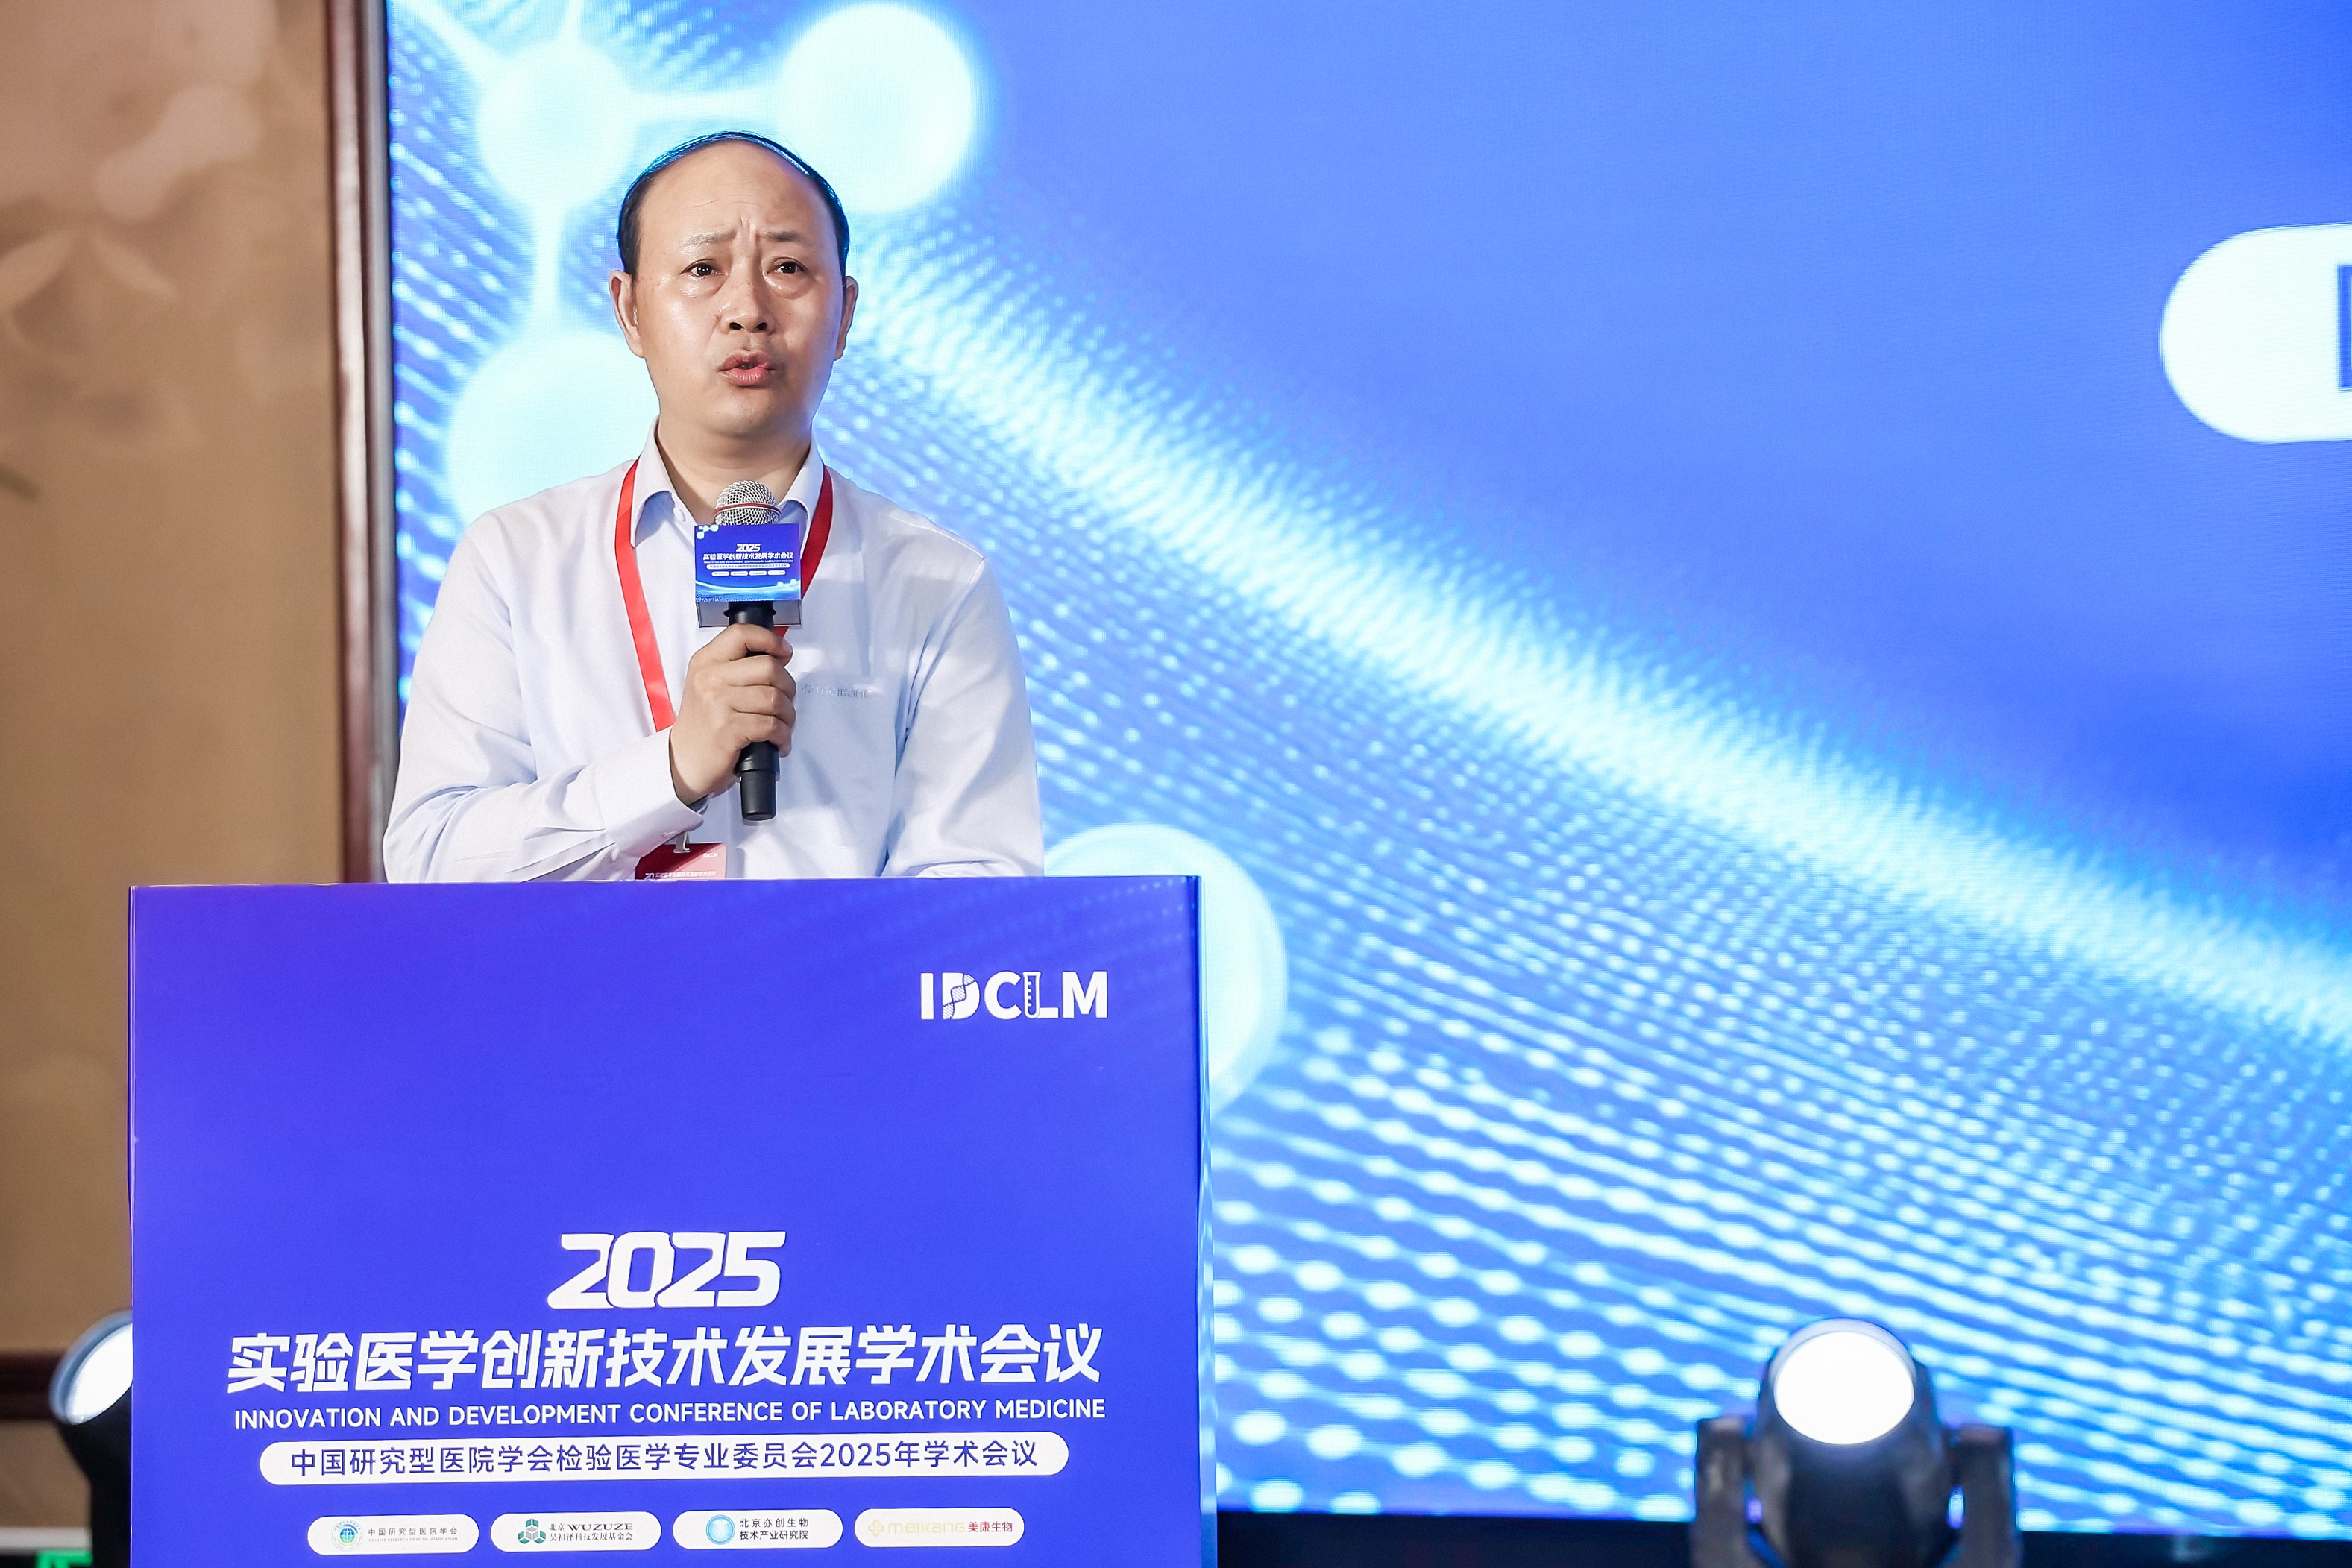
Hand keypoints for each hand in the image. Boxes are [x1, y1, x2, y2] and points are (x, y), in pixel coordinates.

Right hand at [669, 623, 794, 803]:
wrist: (684, 761)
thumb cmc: (704, 724)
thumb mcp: (711, 684)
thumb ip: (738, 667)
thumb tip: (779, 655)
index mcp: (706, 661)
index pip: (742, 634)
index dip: (771, 640)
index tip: (783, 653)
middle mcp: (710, 678)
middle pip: (769, 667)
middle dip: (788, 687)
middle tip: (785, 702)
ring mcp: (718, 703)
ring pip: (775, 698)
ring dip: (788, 716)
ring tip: (782, 726)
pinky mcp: (728, 729)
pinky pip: (771, 725)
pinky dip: (782, 736)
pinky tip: (778, 741)